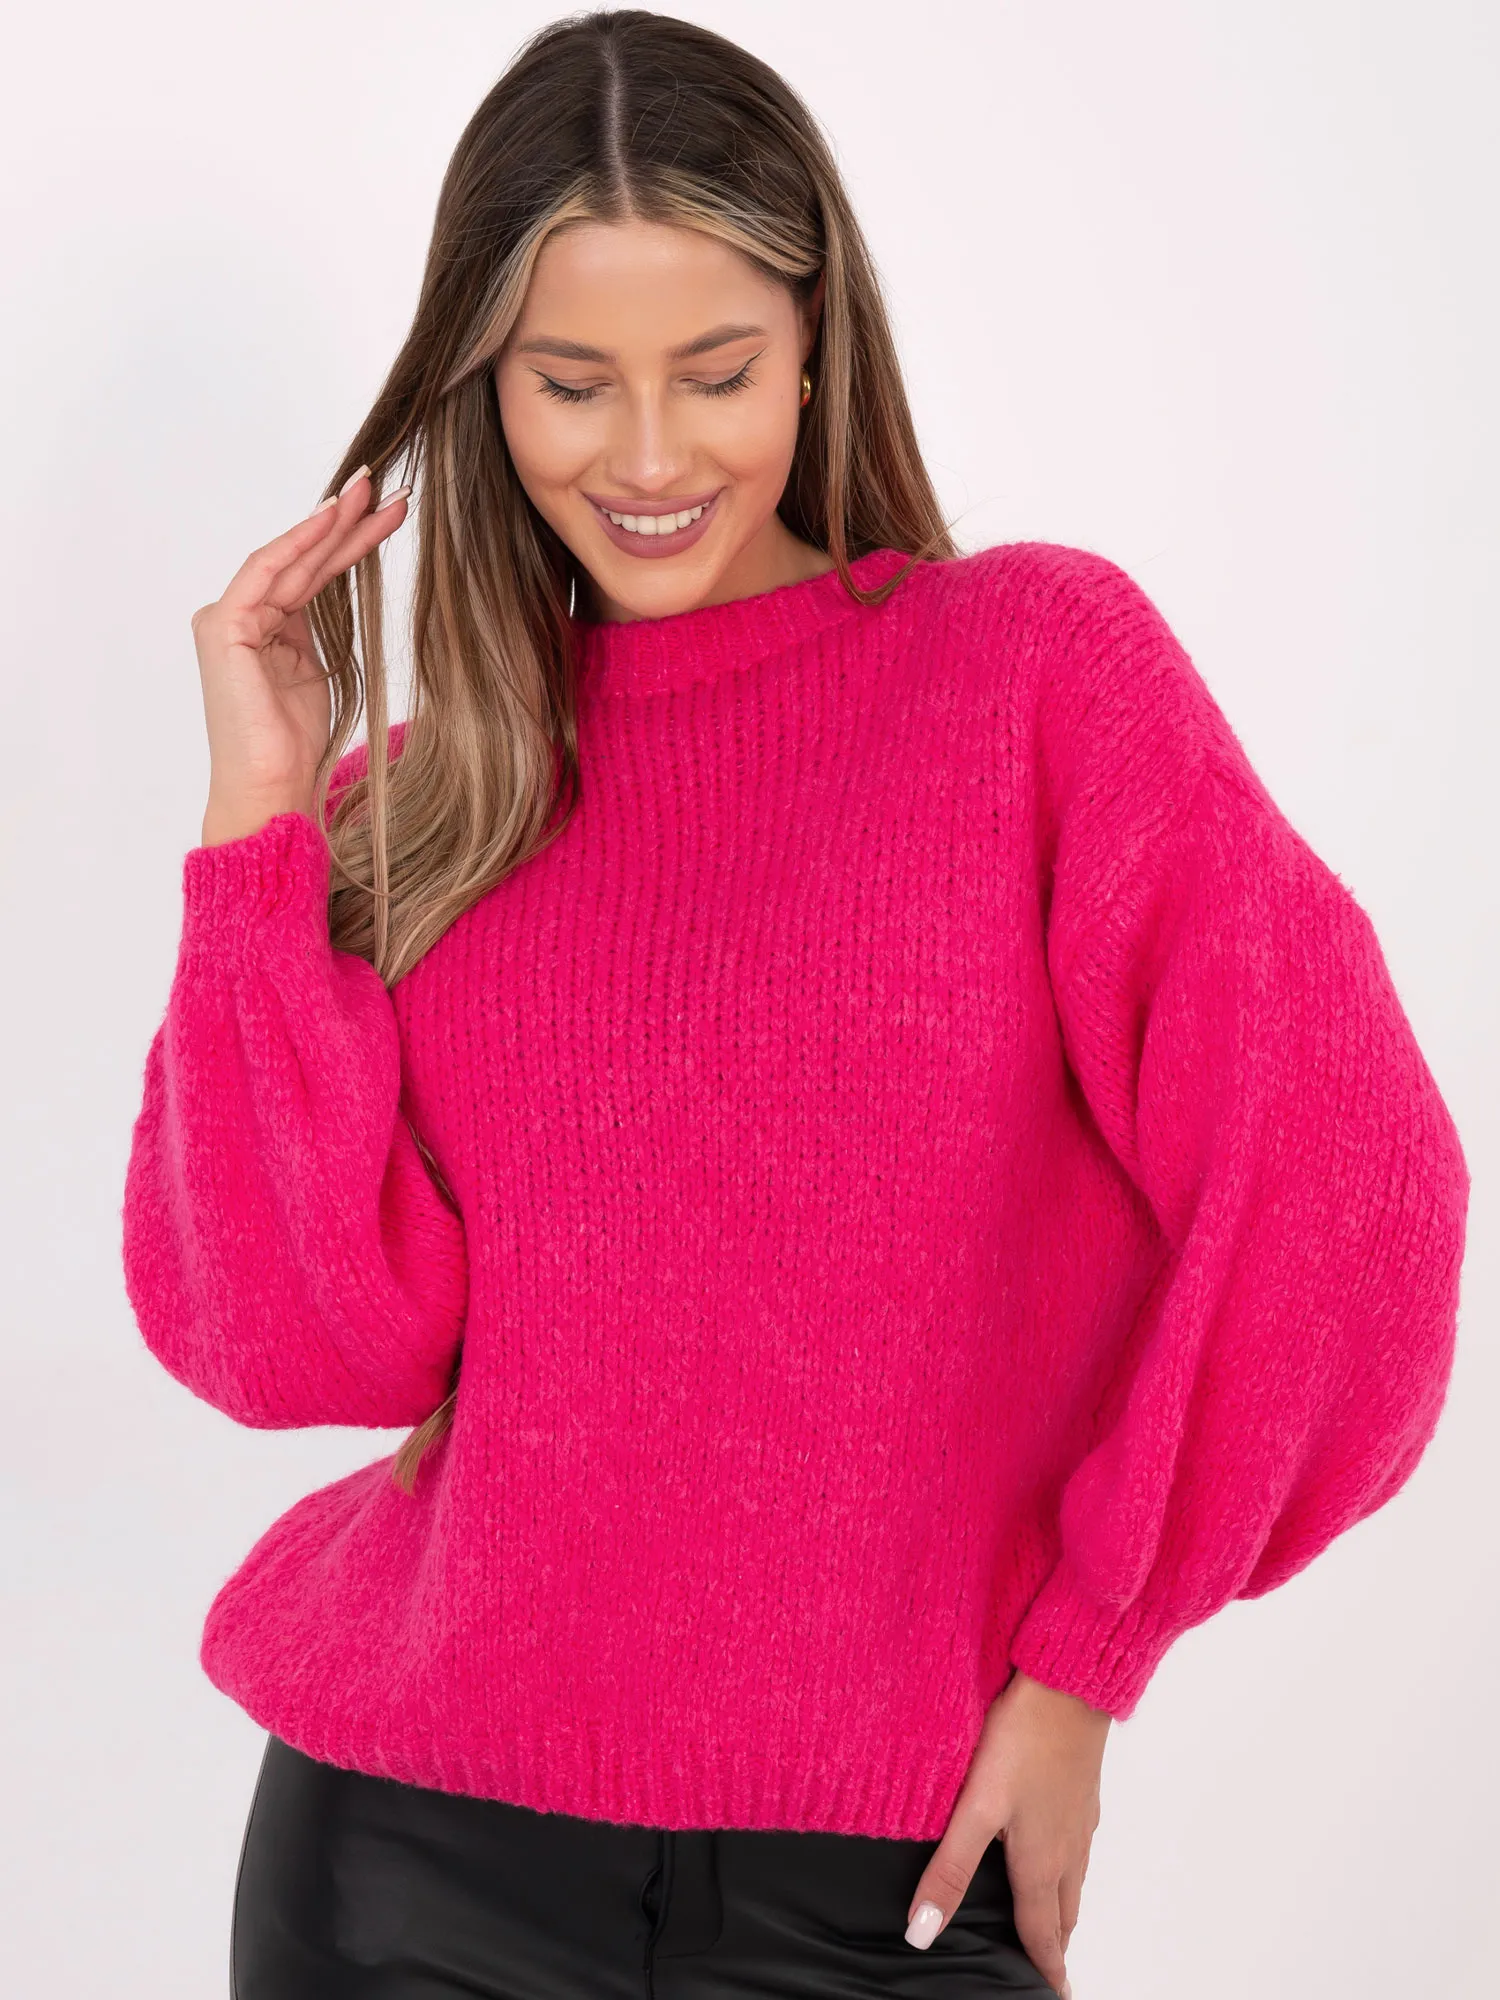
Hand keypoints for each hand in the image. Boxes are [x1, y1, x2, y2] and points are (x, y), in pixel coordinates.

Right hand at [192, 465, 410, 846]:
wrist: (270, 786)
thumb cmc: (292, 744)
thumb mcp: (315, 673)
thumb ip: (314, 631)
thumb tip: (337, 589)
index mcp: (263, 627)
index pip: (312, 572)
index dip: (350, 540)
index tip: (390, 512)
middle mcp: (241, 615)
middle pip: (304, 558)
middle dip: (346, 520)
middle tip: (385, 484)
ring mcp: (228, 618)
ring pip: (291, 558)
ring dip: (333, 522)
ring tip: (374, 492)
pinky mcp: (225, 625)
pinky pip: (269, 571)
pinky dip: (301, 542)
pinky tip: (334, 519)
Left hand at [904, 1668, 1110, 1998]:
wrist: (1069, 1683)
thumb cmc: (1024, 1739)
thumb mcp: (977, 1807)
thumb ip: (951, 1868)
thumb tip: (923, 1933)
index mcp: (1040, 1862)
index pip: (1042, 1934)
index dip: (1044, 1970)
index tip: (1051, 1997)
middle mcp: (1068, 1848)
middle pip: (1062, 1914)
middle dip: (1054, 1945)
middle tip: (1047, 1968)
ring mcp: (1080, 1818)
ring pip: (1074, 1880)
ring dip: (1062, 1909)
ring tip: (1051, 1924)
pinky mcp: (1082, 1791)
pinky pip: (1078, 1846)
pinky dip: (1068, 1868)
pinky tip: (1056, 1851)